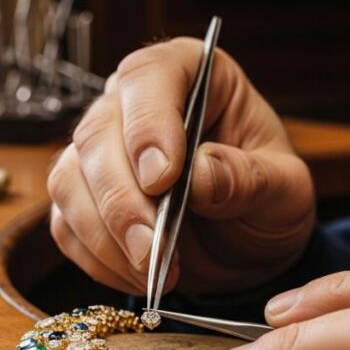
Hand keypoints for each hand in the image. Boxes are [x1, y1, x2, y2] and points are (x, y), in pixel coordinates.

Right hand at [47, 38, 315, 295]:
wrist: (250, 242)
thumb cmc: (269, 198)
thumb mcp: (285, 189)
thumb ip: (248, 178)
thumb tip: (200, 174)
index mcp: (190, 73)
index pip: (149, 76)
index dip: (147, 124)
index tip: (163, 178)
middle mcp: (133, 102)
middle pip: (97, 131)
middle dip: (121, 199)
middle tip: (153, 249)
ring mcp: (101, 149)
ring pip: (69, 178)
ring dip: (104, 234)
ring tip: (152, 271)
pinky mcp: (82, 197)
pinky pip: (65, 224)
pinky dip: (95, 258)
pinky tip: (137, 276)